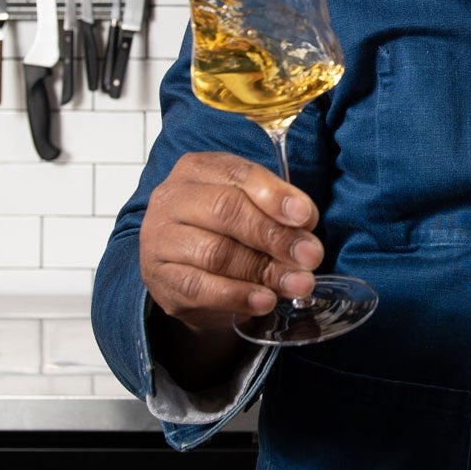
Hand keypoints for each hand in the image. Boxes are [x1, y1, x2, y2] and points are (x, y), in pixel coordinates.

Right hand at [140, 151, 324, 331]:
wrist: (189, 272)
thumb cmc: (227, 229)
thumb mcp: (252, 207)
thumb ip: (277, 210)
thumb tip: (305, 225)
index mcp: (198, 168)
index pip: (239, 175)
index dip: (275, 195)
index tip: (305, 216)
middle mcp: (173, 198)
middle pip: (225, 211)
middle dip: (274, 235)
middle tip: (310, 256)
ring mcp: (160, 238)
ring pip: (215, 252)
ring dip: (263, 270)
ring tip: (297, 283)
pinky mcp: (160, 279)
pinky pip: (198, 288)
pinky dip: (237, 296)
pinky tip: (265, 301)